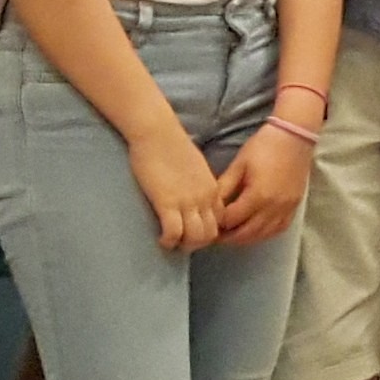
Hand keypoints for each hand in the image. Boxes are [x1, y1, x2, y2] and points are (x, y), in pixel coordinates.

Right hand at [128, 127, 226, 253]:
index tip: (195, 233)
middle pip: (211, 233)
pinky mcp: (167, 202)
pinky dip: (168, 241)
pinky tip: (162, 240)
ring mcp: (187, 201)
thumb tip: (194, 194)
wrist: (158, 133)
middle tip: (183, 243)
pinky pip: (174, 232)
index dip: (209, 231)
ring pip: (196, 237)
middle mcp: (205, 198)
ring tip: (172, 243)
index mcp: (212, 189)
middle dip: (198, 243)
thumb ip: (199, 183)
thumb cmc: (172, 146)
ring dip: (184, 245)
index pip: (220, 220)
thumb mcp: (196, 167)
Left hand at [211, 127, 314, 244]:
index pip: (231, 220)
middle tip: (215, 235)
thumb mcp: (239, 165)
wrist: (294, 137)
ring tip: (231, 234)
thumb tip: (209, 206)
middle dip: (228, 237)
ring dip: (245, 238)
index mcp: (258, 196)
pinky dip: (264, 234)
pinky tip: (254, 231)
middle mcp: (273, 208)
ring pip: (263, 235)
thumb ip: (224, 188)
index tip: (207, 222)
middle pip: (246, 233)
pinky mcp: (294, 207)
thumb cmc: (263, 147)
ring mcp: (286, 209)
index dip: (217, 224)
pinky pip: (278, 229)